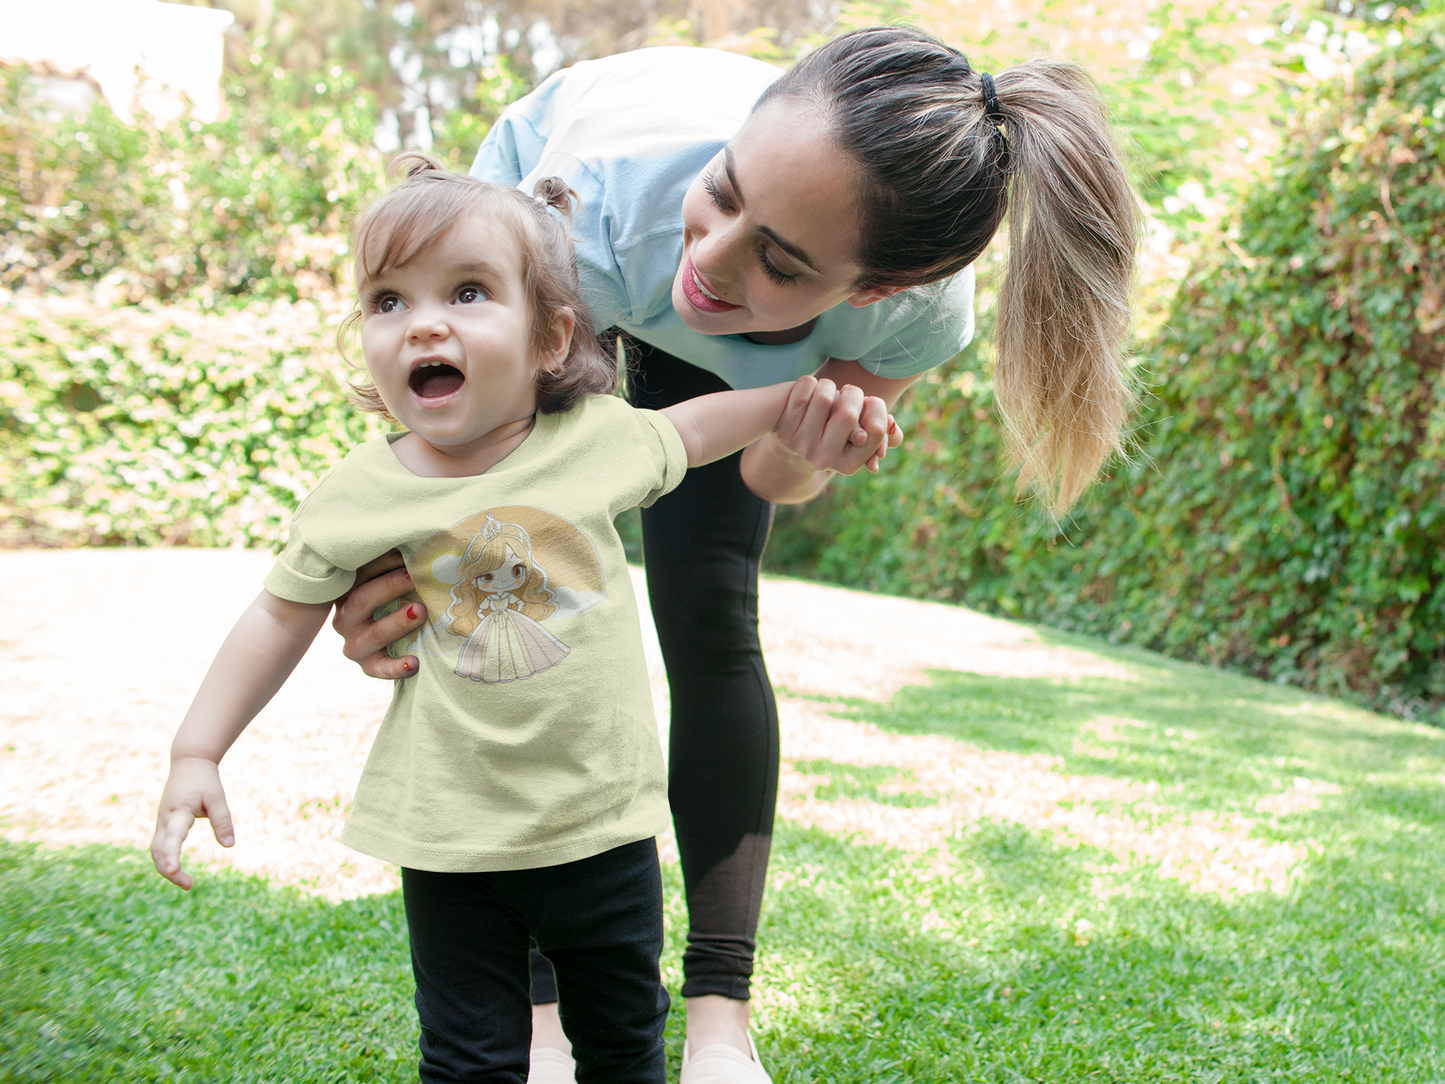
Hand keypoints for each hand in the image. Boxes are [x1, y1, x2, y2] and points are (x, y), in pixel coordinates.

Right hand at [151, 757, 231, 889]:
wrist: (188, 762)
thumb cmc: (204, 779)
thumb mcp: (217, 797)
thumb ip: (222, 820)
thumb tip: (229, 846)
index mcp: (178, 811)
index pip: (173, 837)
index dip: (172, 854)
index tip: (174, 870)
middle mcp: (164, 819)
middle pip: (159, 851)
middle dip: (170, 871)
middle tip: (189, 885)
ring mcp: (161, 822)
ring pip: (156, 851)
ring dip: (166, 868)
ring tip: (187, 883)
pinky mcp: (163, 824)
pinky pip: (159, 846)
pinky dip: (165, 859)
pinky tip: (177, 870)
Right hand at [331, 549, 426, 679]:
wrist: (387, 644)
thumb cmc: (394, 600)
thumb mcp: (389, 582)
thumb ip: (398, 565)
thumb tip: (425, 536)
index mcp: (348, 591)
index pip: (360, 573)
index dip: (384, 561)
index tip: (407, 551)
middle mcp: (346, 617)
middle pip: (362, 599)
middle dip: (390, 587)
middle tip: (415, 577)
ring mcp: (355, 643)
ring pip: (374, 633)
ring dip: (397, 621)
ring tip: (420, 611)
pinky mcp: (368, 665)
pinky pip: (379, 669)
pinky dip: (396, 668)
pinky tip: (414, 663)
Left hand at [774, 377, 897, 477]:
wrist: (792, 442)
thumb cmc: (834, 433)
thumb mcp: (860, 438)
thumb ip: (883, 433)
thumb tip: (892, 428)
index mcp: (849, 464)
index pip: (874, 430)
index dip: (876, 407)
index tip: (869, 401)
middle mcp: (824, 459)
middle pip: (848, 413)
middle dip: (853, 393)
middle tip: (849, 392)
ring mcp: (801, 445)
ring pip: (824, 397)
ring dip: (830, 386)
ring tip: (828, 392)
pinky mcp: (782, 429)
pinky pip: (804, 389)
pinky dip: (810, 383)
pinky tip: (810, 391)